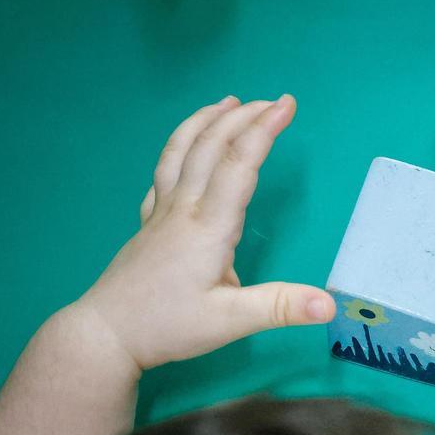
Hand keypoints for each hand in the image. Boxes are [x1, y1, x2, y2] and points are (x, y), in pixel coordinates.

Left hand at [72, 95, 335, 369]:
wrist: (105, 333)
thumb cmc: (166, 326)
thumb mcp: (229, 323)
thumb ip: (280, 308)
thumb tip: (330, 305)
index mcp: (208, 226)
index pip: (239, 164)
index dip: (263, 130)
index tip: (286, 105)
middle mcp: (184, 209)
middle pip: (210, 147)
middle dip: (243, 117)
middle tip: (274, 101)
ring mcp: (161, 213)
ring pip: (181, 151)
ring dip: (206, 121)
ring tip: (227, 101)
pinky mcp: (148, 224)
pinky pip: (163, 172)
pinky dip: (178, 148)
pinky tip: (184, 149)